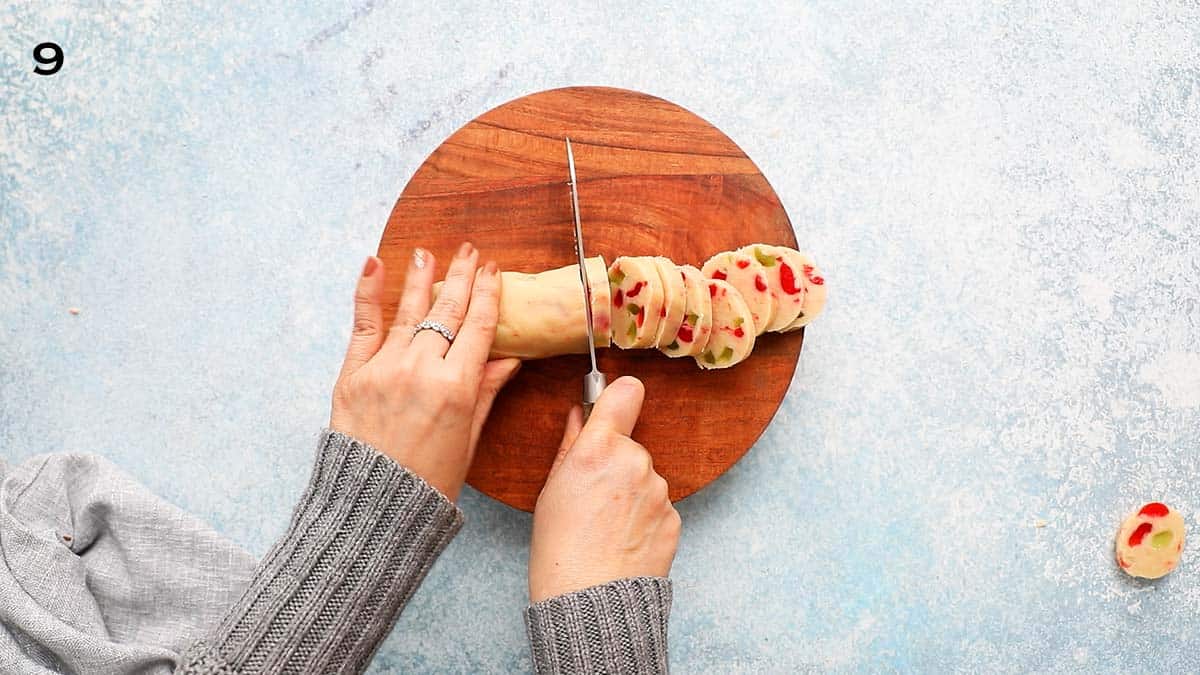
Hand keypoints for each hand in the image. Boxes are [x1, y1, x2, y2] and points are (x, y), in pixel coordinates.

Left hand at [329, 243, 520, 500]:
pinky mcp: (353, 374)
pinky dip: (368, 292)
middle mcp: (421, 370)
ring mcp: (384, 368)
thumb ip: (486, 392)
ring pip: (409, 311)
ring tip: (429, 253)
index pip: (478, 326)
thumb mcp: (469, 438)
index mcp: (457, 388)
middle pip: (447, 311)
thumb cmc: (427, 481)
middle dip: (461, 277)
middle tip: (470, 252)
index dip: (488, 294)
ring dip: (422, 278)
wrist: (373, 507)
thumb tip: (507, 359)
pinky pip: (363, 325)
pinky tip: (375, 264)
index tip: (493, 271)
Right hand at [528, 377, 681, 601]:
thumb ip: (569, 445)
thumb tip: (579, 415)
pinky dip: (644, 518)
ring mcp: (659, 491)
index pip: (624, 394)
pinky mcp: (674, 517)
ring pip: (645, 479)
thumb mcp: (551, 491)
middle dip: (615, 464)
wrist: (590, 602)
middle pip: (630, 446)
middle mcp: (634, 462)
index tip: (615, 403)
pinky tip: (623, 540)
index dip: (619, 396)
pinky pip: (657, 506)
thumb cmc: (559, 550)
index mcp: (598, 449)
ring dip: (631, 493)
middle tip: (592, 498)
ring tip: (606, 527)